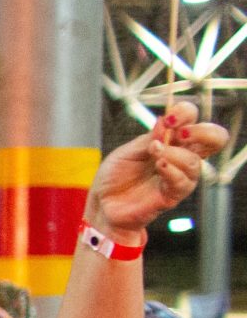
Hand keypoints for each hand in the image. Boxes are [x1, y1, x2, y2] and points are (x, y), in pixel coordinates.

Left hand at [88, 101, 231, 236]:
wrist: (103, 204)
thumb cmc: (116, 176)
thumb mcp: (128, 151)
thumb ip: (149, 138)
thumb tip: (165, 121)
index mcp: (172, 141)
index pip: (193, 120)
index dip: (186, 113)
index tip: (169, 118)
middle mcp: (181, 157)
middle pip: (215, 139)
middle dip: (202, 132)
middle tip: (179, 134)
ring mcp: (179, 176)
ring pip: (194, 161)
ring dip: (174, 154)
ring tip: (154, 154)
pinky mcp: (172, 195)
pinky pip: (183, 182)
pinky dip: (171, 170)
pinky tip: (159, 165)